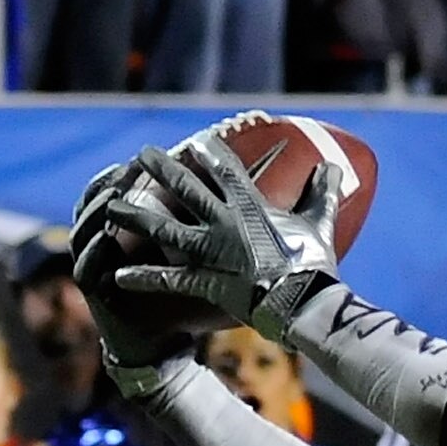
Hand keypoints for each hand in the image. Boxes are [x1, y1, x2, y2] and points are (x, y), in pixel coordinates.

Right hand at [70, 164, 191, 381]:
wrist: (163, 345)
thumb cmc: (179, 304)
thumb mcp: (194, 267)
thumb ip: (204, 239)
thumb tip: (244, 212)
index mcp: (123, 234)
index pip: (116, 194)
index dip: (125, 175)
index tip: (142, 159)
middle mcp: (101, 244)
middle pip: (96, 202)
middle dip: (109, 183)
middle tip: (127, 167)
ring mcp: (92, 264)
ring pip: (84, 227)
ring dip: (98, 209)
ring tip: (113, 194)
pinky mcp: (89, 288)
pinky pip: (86, 262)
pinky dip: (94, 248)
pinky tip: (104, 236)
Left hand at [108, 136, 342, 340]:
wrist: (303, 304)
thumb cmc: (315, 266)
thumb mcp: (320, 225)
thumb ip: (323, 195)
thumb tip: (335, 168)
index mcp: (250, 208)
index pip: (225, 171)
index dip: (209, 153)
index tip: (195, 141)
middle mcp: (223, 224)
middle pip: (184, 189)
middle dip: (161, 169)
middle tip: (142, 155)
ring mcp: (210, 252)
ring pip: (164, 228)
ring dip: (136, 217)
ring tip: (112, 208)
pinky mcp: (205, 281)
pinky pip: (168, 278)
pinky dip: (144, 278)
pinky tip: (119, 275)